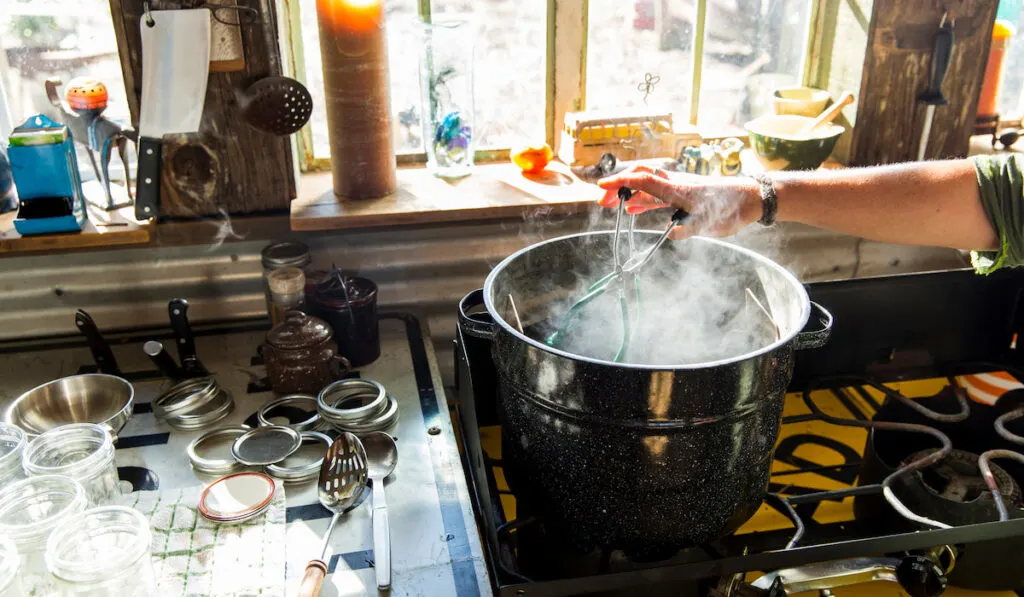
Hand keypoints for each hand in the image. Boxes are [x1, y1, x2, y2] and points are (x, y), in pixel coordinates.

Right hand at [597, 165, 762, 239]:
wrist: (750, 198)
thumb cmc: (730, 208)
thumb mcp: (709, 223)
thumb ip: (688, 228)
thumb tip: (669, 234)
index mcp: (676, 188)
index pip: (642, 180)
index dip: (620, 183)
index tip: (602, 188)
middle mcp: (674, 184)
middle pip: (639, 179)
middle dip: (618, 187)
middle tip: (602, 201)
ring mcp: (677, 189)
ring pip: (646, 187)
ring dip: (628, 195)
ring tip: (611, 205)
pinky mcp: (683, 196)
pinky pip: (656, 196)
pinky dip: (641, 202)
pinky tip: (633, 211)